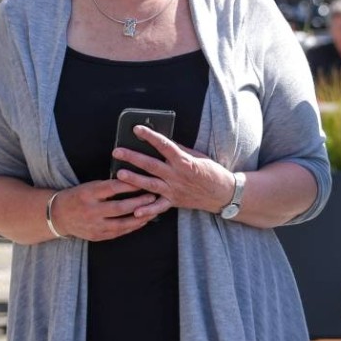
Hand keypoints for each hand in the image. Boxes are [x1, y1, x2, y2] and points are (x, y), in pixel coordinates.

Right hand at [49, 179, 168, 241]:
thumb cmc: (77, 197)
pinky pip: (119, 232)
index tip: (143, 181)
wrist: (58, 216)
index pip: (112, 188)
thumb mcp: (88, 186)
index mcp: (88, 194)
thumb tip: (132, 183)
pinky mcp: (97, 236)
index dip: (130, 185)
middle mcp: (91, 210)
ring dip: (140, 217)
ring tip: (152, 210)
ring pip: (122, 223)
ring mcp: (94, 226)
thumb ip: (107, 187)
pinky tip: (142, 221)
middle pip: (120, 208)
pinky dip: (132, 227)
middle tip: (153, 196)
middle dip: (139, 202)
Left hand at [112, 125, 236, 212]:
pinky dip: (148, 210)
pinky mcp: (174, 202)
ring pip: (151, 184)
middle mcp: (177, 175)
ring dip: (134, 179)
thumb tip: (164, 140)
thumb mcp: (197, 156)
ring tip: (119, 174)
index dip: (150, 136)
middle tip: (117, 151)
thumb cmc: (211, 172)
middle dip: (133, 157)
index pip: (164, 145)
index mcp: (184, 161)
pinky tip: (136, 211)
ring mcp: (175, 190)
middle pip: (151, 165)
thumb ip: (180, 149)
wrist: (223, 193)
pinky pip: (159, 207)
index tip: (136, 129)